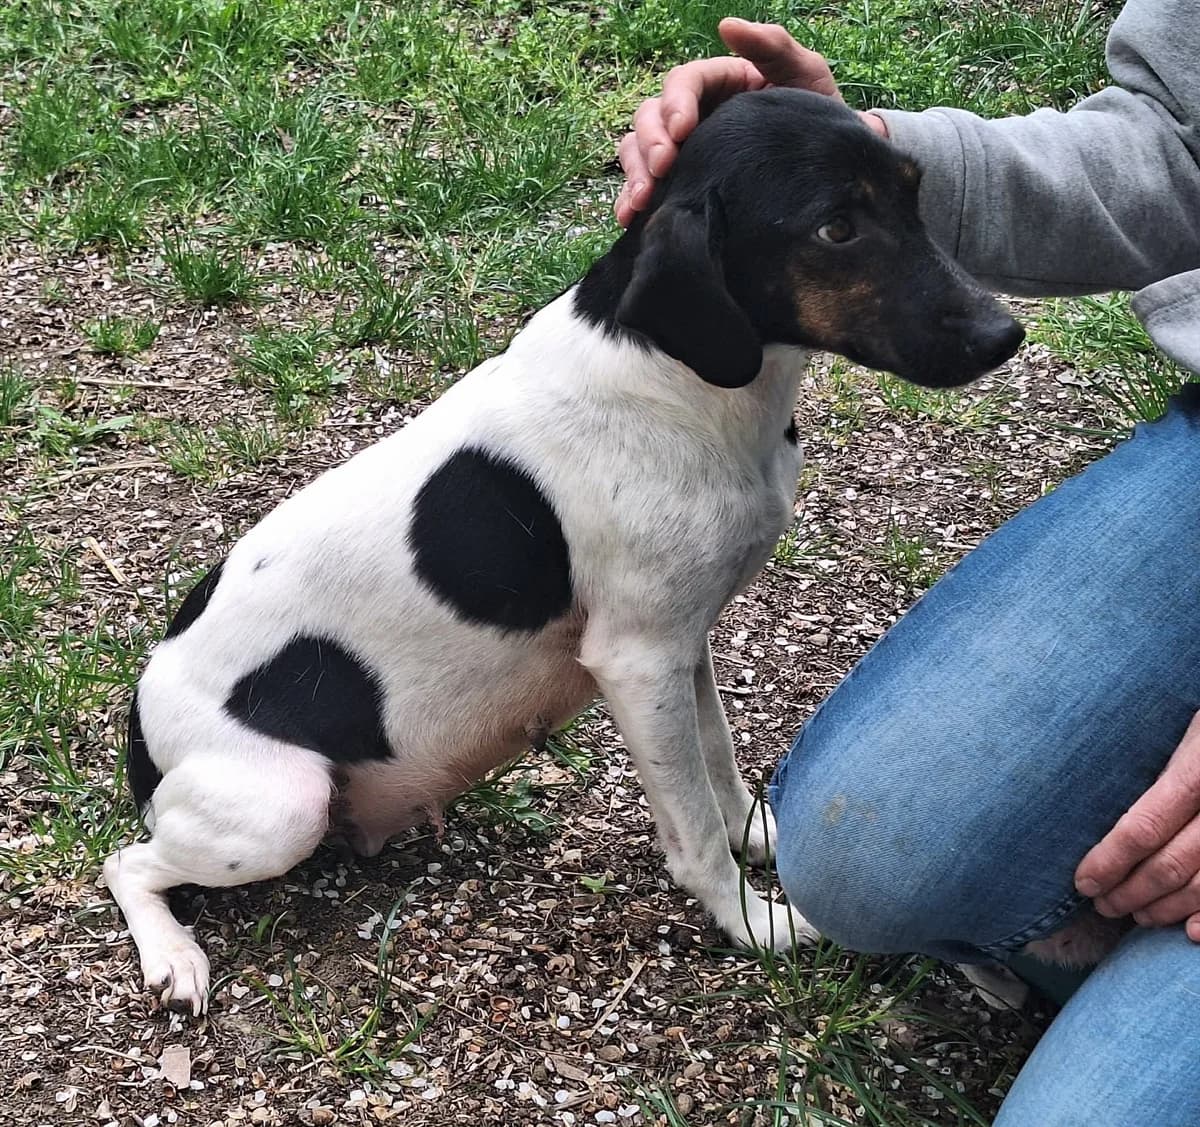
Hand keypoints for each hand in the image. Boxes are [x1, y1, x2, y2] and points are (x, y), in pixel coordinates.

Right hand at [615, 17, 886, 226]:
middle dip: (650, 141)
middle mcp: (693, 114)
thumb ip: (773, 45)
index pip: (682, 82)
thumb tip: (726, 25)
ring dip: (635, 173)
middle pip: (650, 116)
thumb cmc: (817, 115)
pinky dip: (630, 201)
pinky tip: (630, 218)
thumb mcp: (806, 73)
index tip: (682, 128)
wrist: (827, 170)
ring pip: (638, 151)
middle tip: (663, 168)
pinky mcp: (680, 184)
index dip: (675, 102)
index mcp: (718, 83)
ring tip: (643, 200)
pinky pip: (645, 188)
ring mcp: (684, 151)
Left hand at [1076, 710, 1199, 939]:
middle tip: (1102, 905)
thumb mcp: (1183, 730)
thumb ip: (1155, 765)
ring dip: (1167, 908)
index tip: (1083, 881)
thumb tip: (1096, 799)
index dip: (1109, 861)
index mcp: (1197, 769)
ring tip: (1138, 915)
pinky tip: (1192, 932)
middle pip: (1172, 864)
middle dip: (1131, 892)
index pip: (1144, 826)